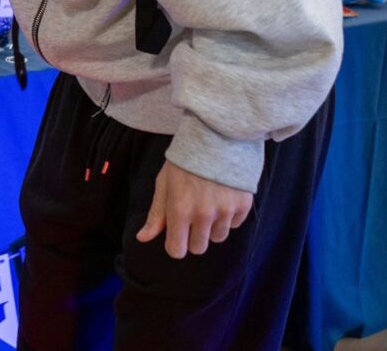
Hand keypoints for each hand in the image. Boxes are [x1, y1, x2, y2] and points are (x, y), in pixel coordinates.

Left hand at [135, 160, 252, 258]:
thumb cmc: (185, 160)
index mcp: (179, 210)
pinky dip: (229, 216)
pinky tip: (223, 197)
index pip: (177, 250)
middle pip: (198, 248)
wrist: (217, 136)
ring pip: (218, 238)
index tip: (176, 234)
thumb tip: (143, 238)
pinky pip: (234, 225)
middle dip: (193, 237)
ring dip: (212, 227)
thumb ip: (156, 213)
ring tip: (209, 203)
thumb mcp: (164, 183)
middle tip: (193, 215)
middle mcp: (203, 215)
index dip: (175, 244)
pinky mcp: (243, 205)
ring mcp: (225, 211)